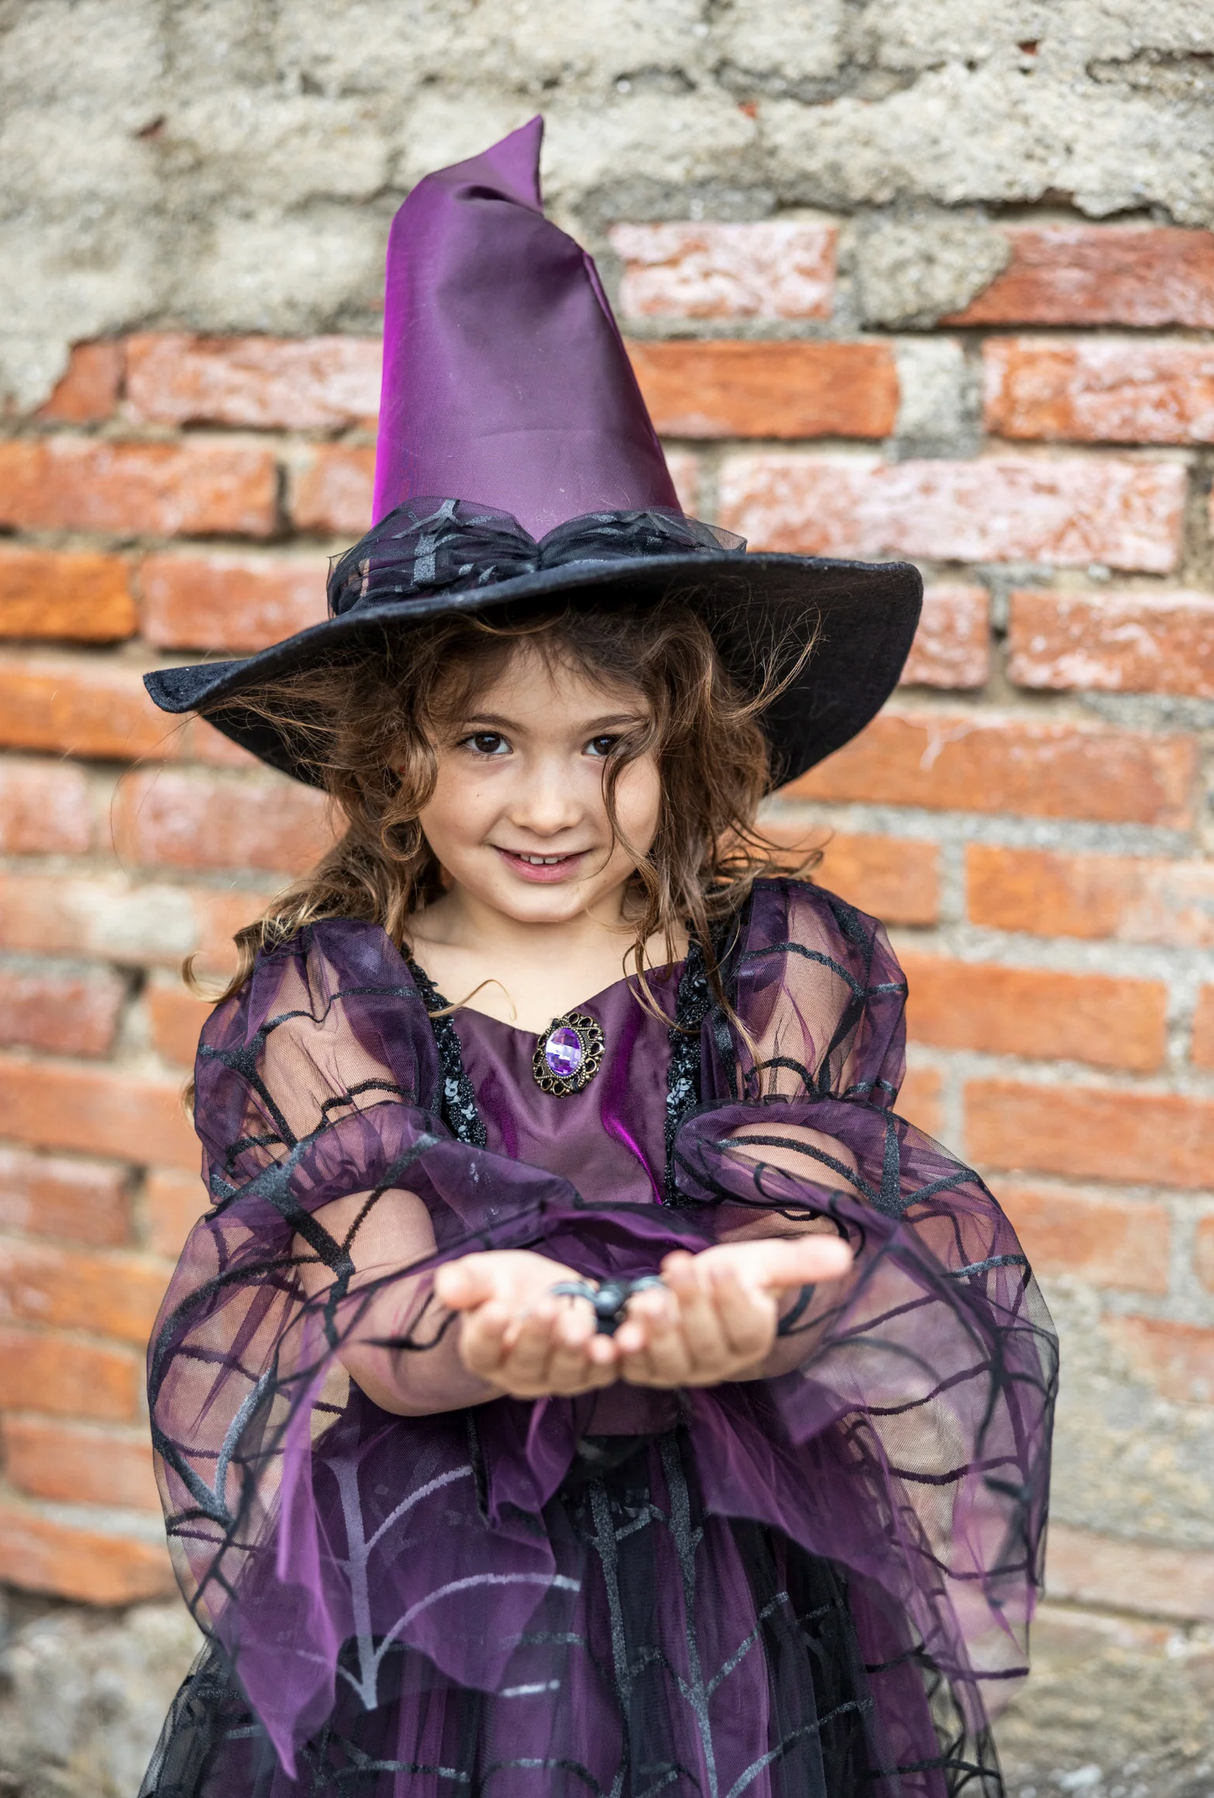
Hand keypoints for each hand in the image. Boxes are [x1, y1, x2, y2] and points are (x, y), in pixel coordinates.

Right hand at [435, 1250, 617, 1398]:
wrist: (546, 1290)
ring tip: (582, 1327)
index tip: (497, 1308)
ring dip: (575, 1351)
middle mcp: (516, 1374)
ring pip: (564, 1372)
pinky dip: (609, 1359)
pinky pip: (599, 1372)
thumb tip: (446, 1288)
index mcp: (483, 1351)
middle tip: (548, 1307)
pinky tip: (616, 1342)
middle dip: (538, 1336)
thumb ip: (465, 1281)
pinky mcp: (587, 1374)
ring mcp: (554, 1378)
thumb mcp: (484, 1274)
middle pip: (526, 1363)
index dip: (489, 1332)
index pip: (482, 1349)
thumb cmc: (506, 1285)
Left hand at [613, 1235, 851, 1389]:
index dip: (733, 1301)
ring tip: (647, 1299)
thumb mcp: (761, 1262)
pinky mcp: (646, 1370)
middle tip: (680, 1267)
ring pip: (672, 1361)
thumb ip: (799, 1263)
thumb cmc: (728, 1273)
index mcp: (753, 1337)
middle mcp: (719, 1364)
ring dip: (658, 1332)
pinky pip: (635, 1369)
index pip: (747, 1327)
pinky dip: (624, 1355)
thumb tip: (845, 1255)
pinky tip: (615, 1337)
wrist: (683, 1285)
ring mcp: (682, 1370)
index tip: (722, 1267)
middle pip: (707, 1344)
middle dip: (692, 1305)